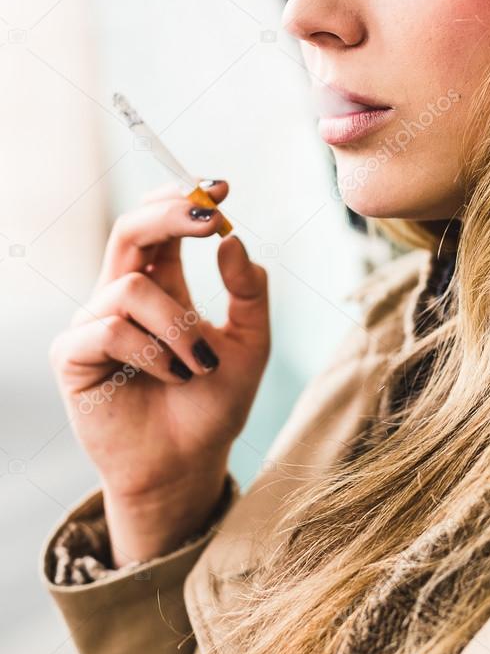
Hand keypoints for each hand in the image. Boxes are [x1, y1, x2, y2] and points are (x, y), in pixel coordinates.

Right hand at [49, 180, 269, 562]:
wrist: (187, 464)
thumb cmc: (215, 403)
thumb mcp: (251, 343)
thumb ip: (250, 292)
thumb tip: (232, 240)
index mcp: (162, 283)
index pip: (161, 223)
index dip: (185, 198)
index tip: (224, 189)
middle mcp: (123, 295)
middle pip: (130, 228)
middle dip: (169, 214)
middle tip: (210, 219)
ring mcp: (95, 323)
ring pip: (132, 286)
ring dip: (178, 324)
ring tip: (198, 364)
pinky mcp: (73, 356)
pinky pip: (109, 329)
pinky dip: (150, 352)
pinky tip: (170, 377)